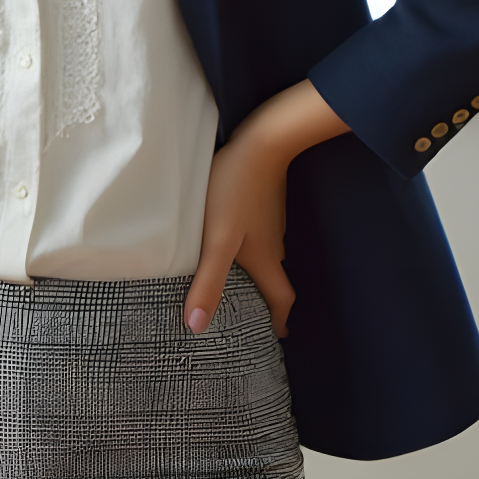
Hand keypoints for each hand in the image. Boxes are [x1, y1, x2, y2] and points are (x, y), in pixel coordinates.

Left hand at [184, 79, 348, 338]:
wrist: (260, 144)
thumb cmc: (235, 194)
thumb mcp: (217, 241)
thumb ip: (208, 282)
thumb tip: (197, 327)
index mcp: (266, 259)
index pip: (281, 298)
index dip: (281, 319)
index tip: (278, 334)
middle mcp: (274, 244)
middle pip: (275, 279)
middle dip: (267, 298)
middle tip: (253, 311)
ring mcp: (272, 221)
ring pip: (268, 255)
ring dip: (257, 271)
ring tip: (237, 278)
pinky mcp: (265, 201)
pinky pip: (260, 233)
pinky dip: (250, 245)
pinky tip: (232, 237)